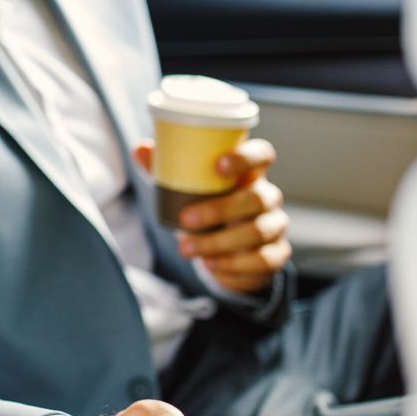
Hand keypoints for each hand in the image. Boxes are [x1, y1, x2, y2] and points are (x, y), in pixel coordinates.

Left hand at [134, 137, 291, 294]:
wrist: (228, 248)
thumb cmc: (209, 206)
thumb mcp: (189, 187)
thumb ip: (167, 167)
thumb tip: (140, 149)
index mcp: (250, 172)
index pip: (261, 155)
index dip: (245, 158)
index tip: (218, 165)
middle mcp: (268, 196)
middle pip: (256, 198)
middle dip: (219, 210)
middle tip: (184, 220)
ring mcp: (276, 226)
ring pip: (258, 232)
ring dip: (218, 243)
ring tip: (187, 248)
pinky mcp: (277, 254)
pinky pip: (263, 261)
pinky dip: (234, 265)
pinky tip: (212, 265)